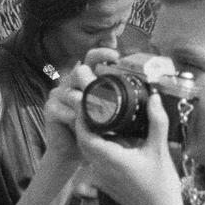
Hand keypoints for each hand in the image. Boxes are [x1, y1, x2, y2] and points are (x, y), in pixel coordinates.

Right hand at [39, 48, 118, 170]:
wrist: (74, 152)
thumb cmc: (95, 132)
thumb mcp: (114, 116)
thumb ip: (129, 104)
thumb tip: (154, 98)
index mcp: (88, 80)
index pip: (92, 58)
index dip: (102, 53)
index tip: (116, 55)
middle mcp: (73, 83)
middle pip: (80, 71)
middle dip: (91, 79)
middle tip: (103, 91)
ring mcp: (59, 95)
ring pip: (69, 90)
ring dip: (83, 101)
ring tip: (94, 110)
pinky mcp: (51, 109)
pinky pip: (59, 107)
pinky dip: (70, 115)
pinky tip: (78, 121)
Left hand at [72, 85, 183, 204]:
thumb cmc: (161, 186)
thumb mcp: (160, 151)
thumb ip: (157, 121)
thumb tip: (155, 98)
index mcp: (110, 158)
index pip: (84, 133)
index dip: (82, 116)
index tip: (89, 102)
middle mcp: (100, 168)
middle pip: (82, 140)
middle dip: (84, 122)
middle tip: (93, 106)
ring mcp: (101, 177)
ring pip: (88, 151)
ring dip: (91, 134)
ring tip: (102, 118)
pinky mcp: (105, 183)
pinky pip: (95, 160)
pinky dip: (99, 147)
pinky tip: (113, 139)